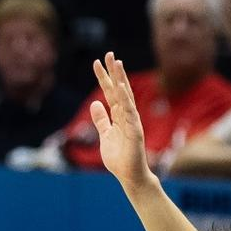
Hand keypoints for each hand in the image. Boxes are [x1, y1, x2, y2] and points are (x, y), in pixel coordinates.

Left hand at [90, 52, 152, 186]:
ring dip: (122, 79)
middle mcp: (127, 115)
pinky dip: (125, 98)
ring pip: (126, 96)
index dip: (104, 78)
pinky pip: (130, 112)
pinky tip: (121, 86)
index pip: (111, 93)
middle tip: (109, 53)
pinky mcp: (135, 130)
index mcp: (119, 116)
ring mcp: (132, 121)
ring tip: (117, 63)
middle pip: (119, 89)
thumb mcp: (105, 135)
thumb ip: (101, 120)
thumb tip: (95, 103)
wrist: (130, 176)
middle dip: (114, 72)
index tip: (97, 62)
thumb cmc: (120, 158)